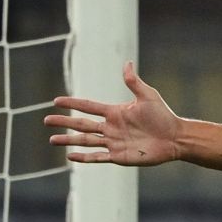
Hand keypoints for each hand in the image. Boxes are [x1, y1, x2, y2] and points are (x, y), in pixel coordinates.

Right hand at [46, 62, 182, 166]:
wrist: (175, 138)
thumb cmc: (164, 116)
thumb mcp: (148, 96)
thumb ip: (133, 82)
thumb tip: (126, 63)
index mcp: (115, 112)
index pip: (88, 106)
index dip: (72, 104)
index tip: (56, 101)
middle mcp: (111, 127)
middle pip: (81, 124)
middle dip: (64, 122)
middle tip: (46, 120)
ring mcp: (113, 142)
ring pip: (85, 141)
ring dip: (69, 140)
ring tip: (52, 140)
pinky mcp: (119, 156)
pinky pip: (98, 157)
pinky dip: (84, 157)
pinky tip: (71, 157)